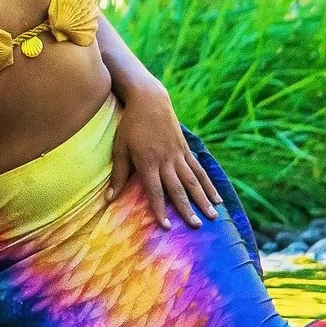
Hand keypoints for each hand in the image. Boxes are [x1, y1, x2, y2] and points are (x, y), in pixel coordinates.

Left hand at [108, 69, 220, 226]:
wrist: (149, 100)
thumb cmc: (130, 125)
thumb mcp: (119, 148)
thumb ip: (118, 175)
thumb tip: (108, 199)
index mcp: (148, 162)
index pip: (155, 190)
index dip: (160, 209)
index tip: (166, 226)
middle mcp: (166, 160)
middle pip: (178, 189)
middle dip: (187, 209)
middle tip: (196, 226)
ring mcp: (178, 154)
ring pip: (193, 181)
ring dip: (203, 199)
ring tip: (212, 216)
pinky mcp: (186, 149)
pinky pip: (199, 170)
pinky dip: (208, 184)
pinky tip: (216, 197)